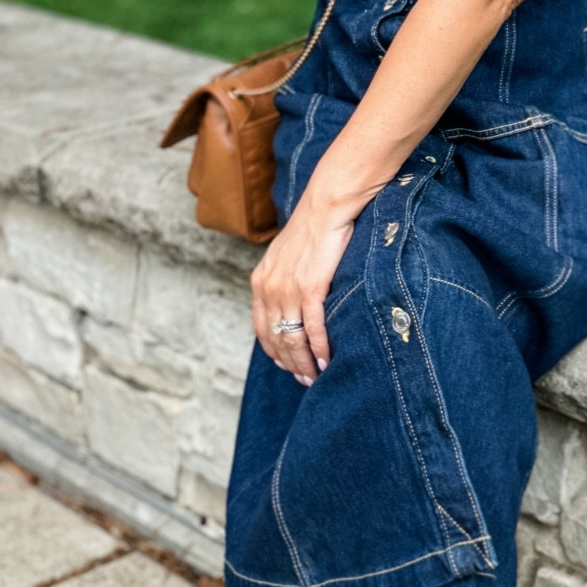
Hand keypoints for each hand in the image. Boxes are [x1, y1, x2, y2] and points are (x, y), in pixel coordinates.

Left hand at [250, 179, 360, 384]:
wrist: (326, 206)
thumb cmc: (312, 228)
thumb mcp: (285, 256)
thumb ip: (283, 280)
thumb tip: (292, 302)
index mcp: (260, 281)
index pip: (260, 327)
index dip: (273, 351)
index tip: (286, 365)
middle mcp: (270, 288)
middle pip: (276, 338)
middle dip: (290, 363)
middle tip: (304, 380)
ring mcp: (289, 290)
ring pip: (293, 338)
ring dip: (304, 362)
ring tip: (315, 377)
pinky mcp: (311, 288)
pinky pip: (313, 327)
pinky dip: (320, 348)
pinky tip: (326, 360)